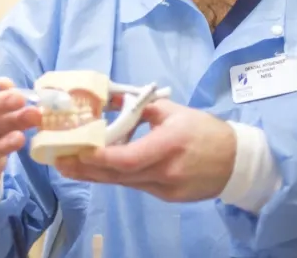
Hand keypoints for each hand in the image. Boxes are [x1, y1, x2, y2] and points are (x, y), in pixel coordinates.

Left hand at [54, 99, 235, 202]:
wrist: (237, 162)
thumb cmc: (204, 130)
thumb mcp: (173, 111)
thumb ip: (140, 107)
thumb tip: (110, 99)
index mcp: (169, 144)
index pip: (127, 159)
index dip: (99, 157)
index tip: (76, 150)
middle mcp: (166, 170)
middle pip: (118, 175)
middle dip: (85, 168)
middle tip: (59, 161)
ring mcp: (166, 188)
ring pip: (124, 182)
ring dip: (96, 174)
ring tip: (69, 166)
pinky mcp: (167, 197)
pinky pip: (136, 185)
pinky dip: (117, 177)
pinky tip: (99, 170)